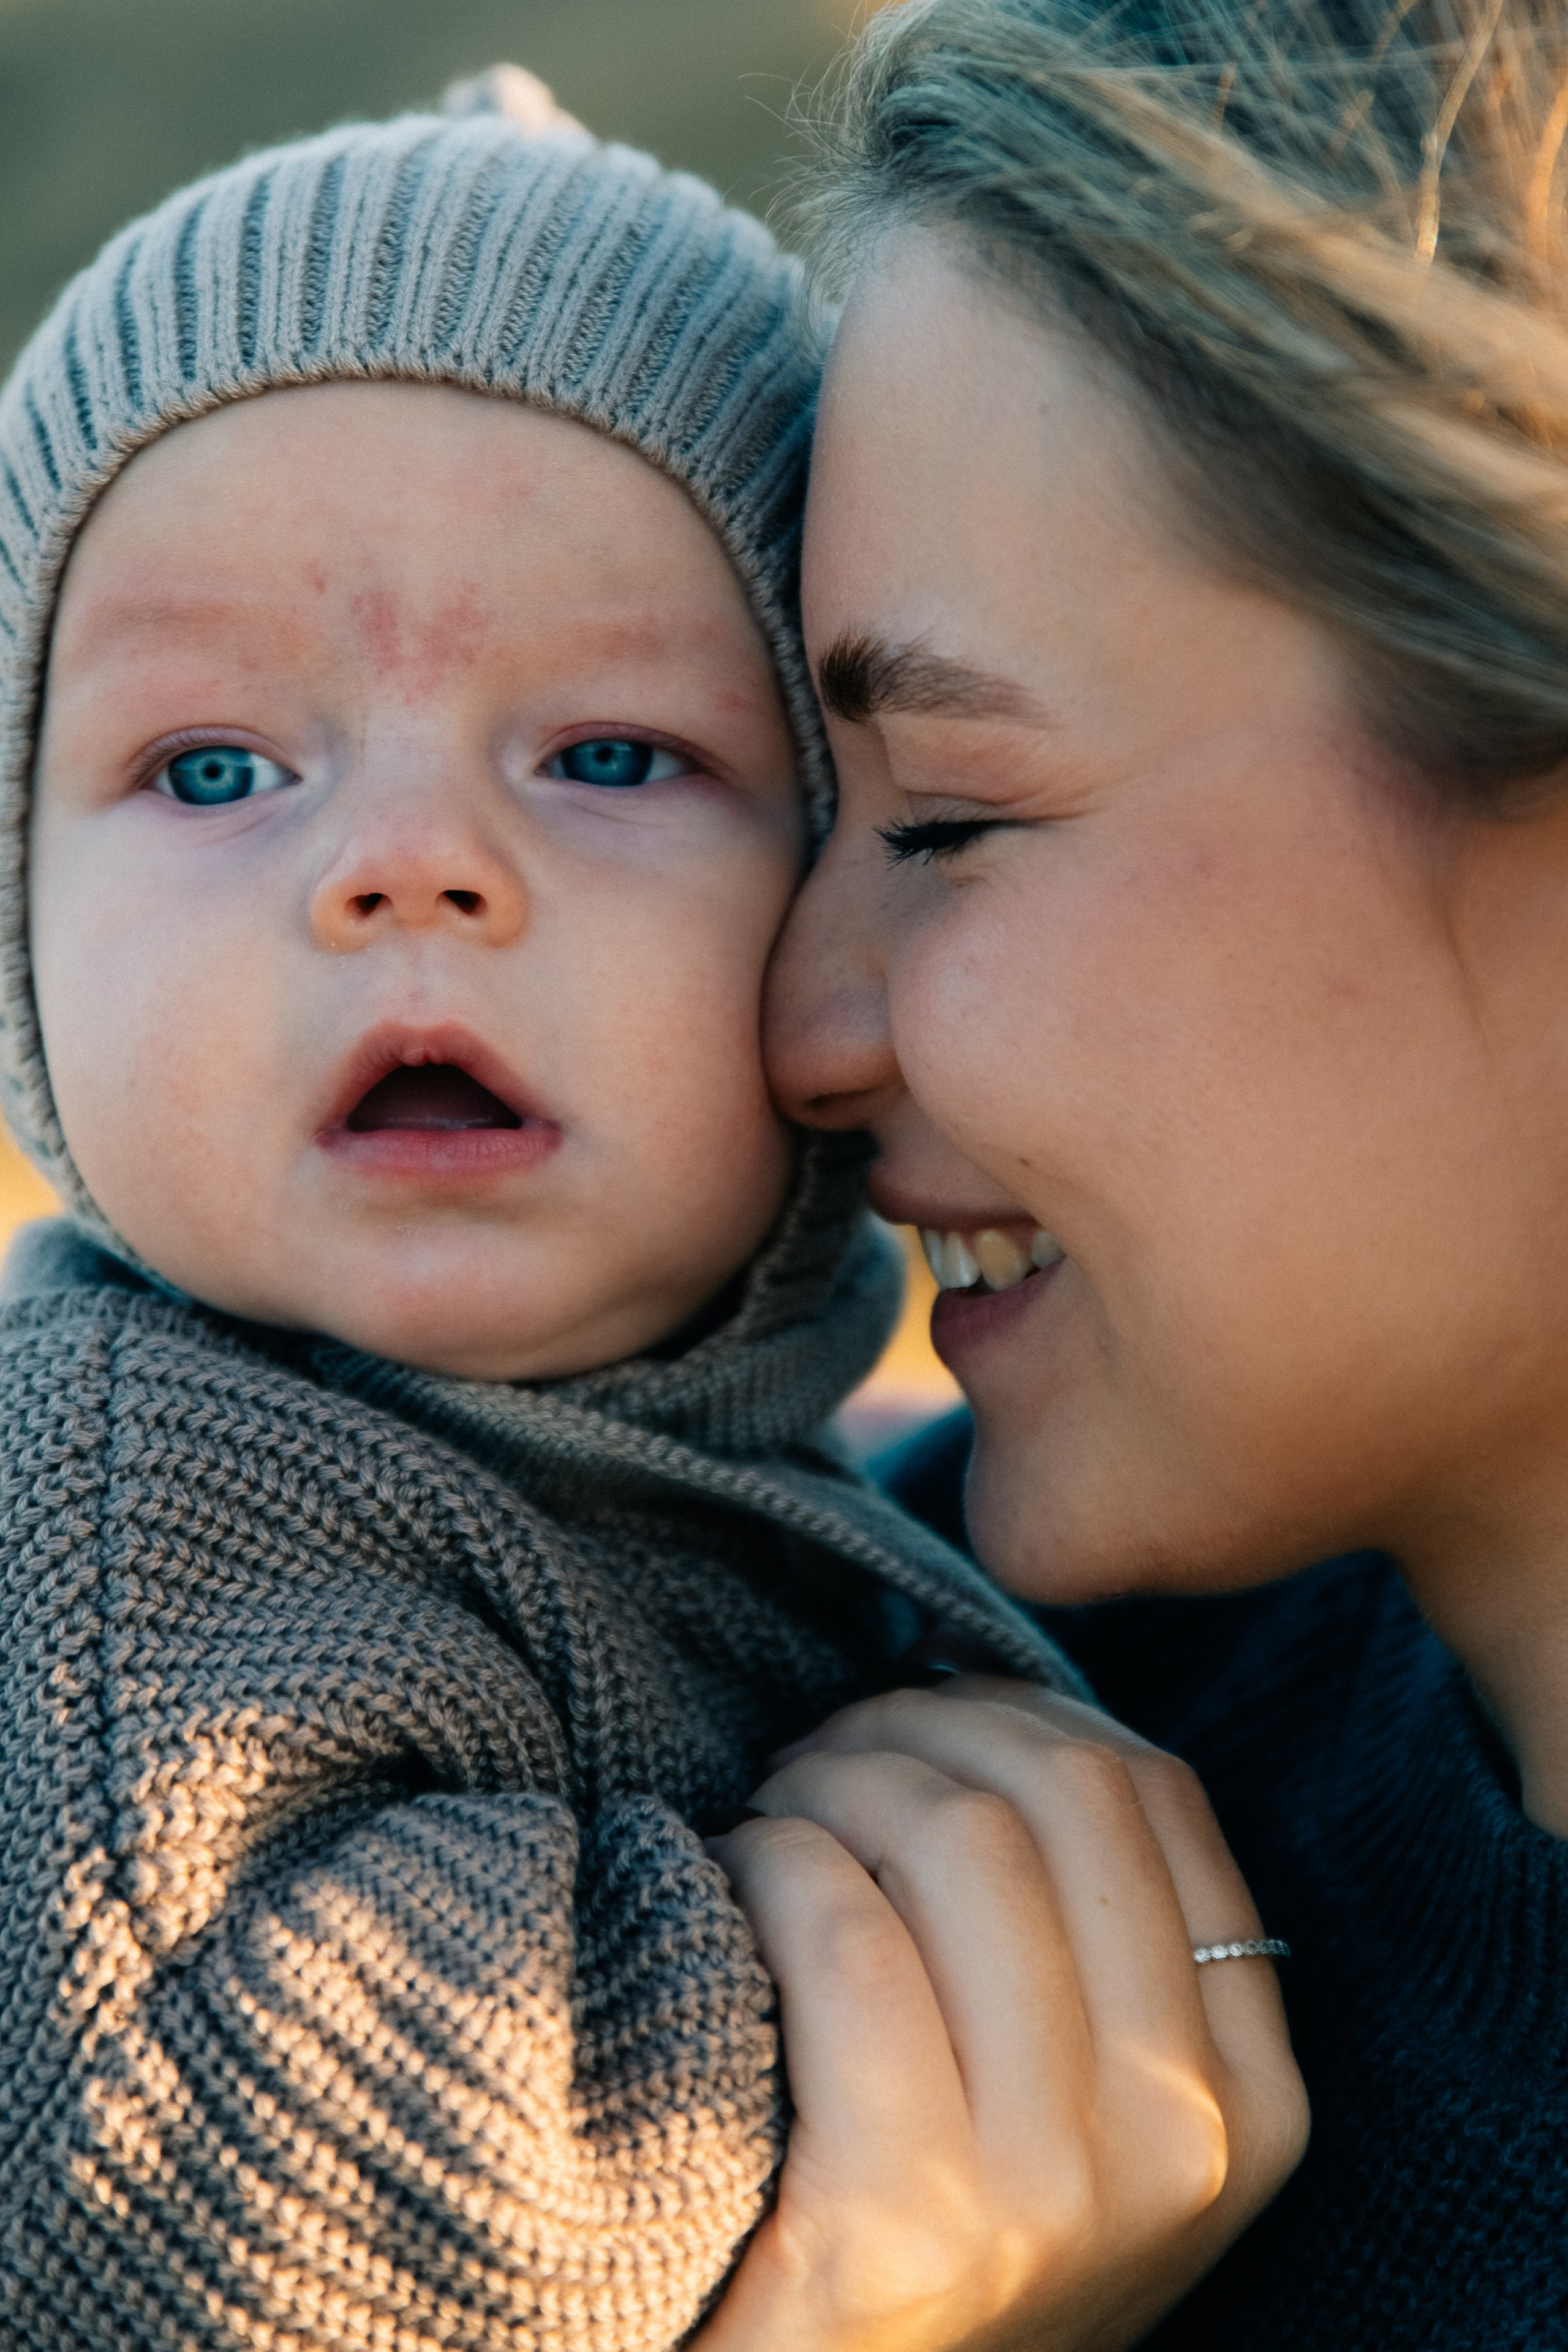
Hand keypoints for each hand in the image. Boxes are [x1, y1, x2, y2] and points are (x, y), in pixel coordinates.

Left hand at [695, 1680, 1307, 2351]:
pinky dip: (769, 1862)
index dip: (1018, 1714)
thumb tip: (977, 1702)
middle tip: (819, 1759)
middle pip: (1061, 1790)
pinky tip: (731, 1881)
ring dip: (832, 1783)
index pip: (1156, 1794)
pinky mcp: (902, 2223)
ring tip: (774, 1821)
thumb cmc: (929, 2236)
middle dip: (917, 1730)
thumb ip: (1079, 1937)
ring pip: (959, 1836)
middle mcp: (1177, 2139)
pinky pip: (843, 1931)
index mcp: (1245, 2100)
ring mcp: (1050, 2189)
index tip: (920, 1730)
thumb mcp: (1071, 2105)